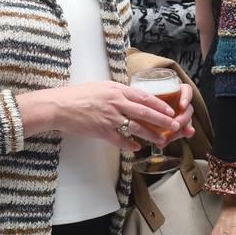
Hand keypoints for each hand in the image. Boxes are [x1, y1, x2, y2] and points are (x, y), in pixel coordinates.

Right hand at [15, 81, 195, 149]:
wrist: (60, 106)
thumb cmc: (79, 95)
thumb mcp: (102, 87)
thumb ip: (118, 92)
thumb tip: (132, 98)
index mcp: (117, 90)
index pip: (144, 97)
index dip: (160, 105)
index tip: (170, 110)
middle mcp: (116, 103)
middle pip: (145, 113)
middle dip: (163, 120)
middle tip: (175, 126)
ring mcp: (110, 118)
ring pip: (136, 128)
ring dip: (151, 135)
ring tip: (162, 140)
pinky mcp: (102, 131)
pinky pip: (120, 140)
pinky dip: (130, 145)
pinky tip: (137, 148)